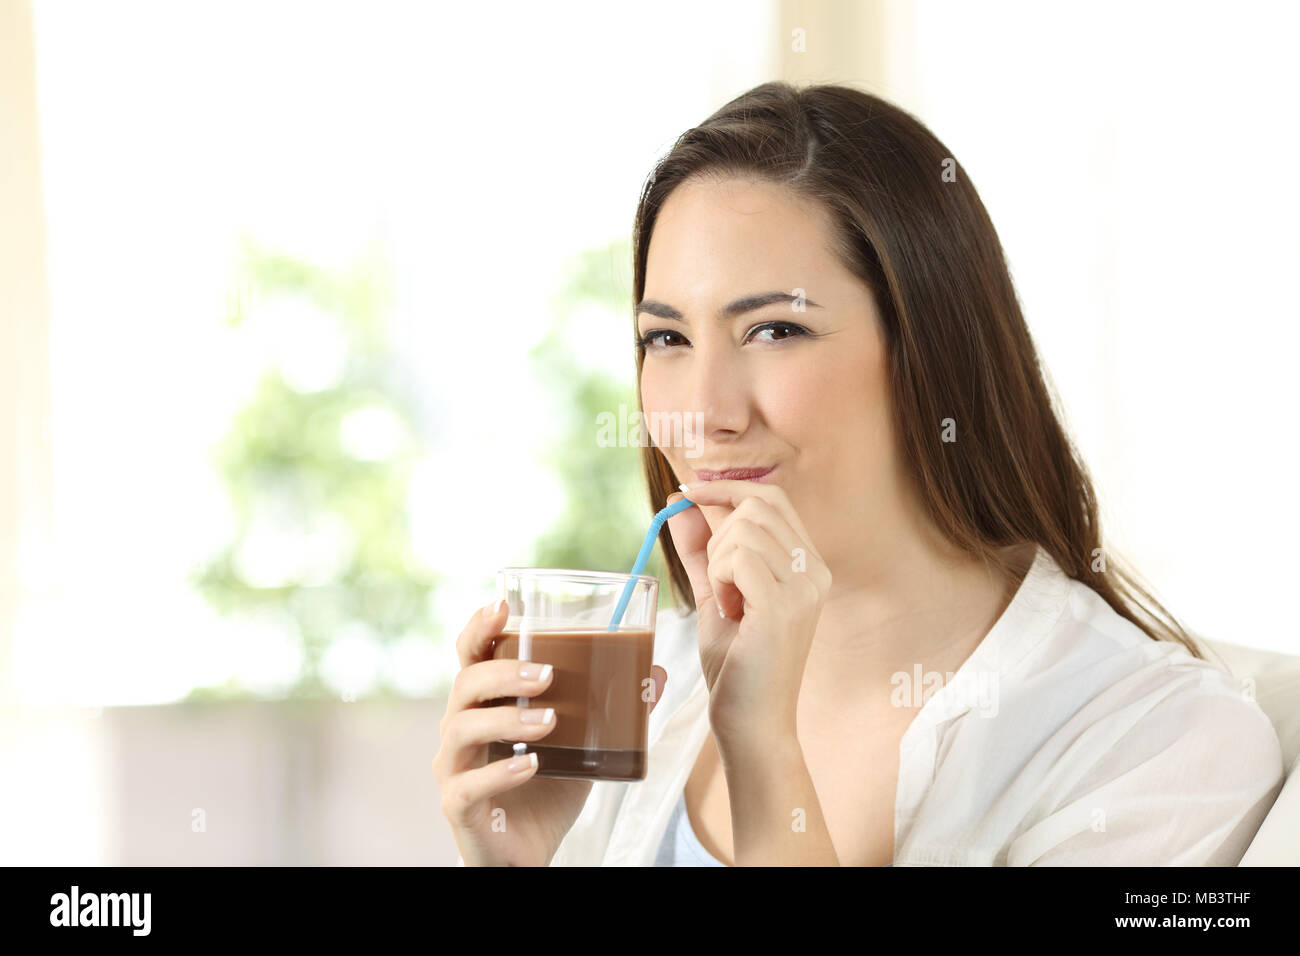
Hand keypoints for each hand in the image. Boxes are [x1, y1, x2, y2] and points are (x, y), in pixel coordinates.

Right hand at [434, 599, 668, 865]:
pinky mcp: (458, 806)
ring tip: (550, 721)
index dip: (481, 627)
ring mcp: (453, 768)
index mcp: (484, 703)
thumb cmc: (547, 788)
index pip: (471, 654)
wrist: (527, 852)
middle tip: (547, 675)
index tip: (504, 605)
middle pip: (464, 684)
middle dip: (504, 673)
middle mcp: (460, 728)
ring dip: (508, 719)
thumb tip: (657, 672)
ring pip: (461, 729)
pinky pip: (467, 785)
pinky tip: (532, 766)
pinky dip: (500, 773)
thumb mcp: (584, 744)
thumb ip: (613, 709)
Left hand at [664, 480, 830, 752]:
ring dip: (718, 561)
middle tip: (718, 581)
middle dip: (719, 533)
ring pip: (744, 529)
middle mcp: (815, 570)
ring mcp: (805, 587)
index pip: (772, 497)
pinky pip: (738, 558)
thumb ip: (701, 549)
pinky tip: (730, 611)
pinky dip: (720, 578)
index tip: (687, 491)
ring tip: (728, 603)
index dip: (727, 487)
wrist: (751, 724)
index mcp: (808, 564)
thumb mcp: (715, 595)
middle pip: (757, 505)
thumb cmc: (736, 666)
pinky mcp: (784, 606)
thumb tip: (681, 502)